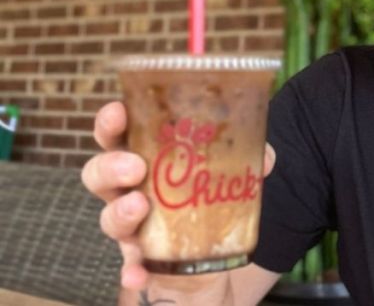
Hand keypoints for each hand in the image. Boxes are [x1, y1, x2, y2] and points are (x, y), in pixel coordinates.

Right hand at [81, 102, 277, 289]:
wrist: (210, 242)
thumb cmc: (207, 188)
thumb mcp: (227, 166)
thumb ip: (246, 156)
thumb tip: (263, 158)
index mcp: (142, 154)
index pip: (117, 133)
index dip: (111, 122)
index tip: (118, 111)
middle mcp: (127, 187)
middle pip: (99, 173)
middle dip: (111, 166)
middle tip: (135, 167)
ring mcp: (130, 222)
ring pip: (108, 216)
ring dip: (120, 212)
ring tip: (139, 206)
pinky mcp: (140, 255)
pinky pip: (130, 264)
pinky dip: (132, 269)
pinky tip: (139, 273)